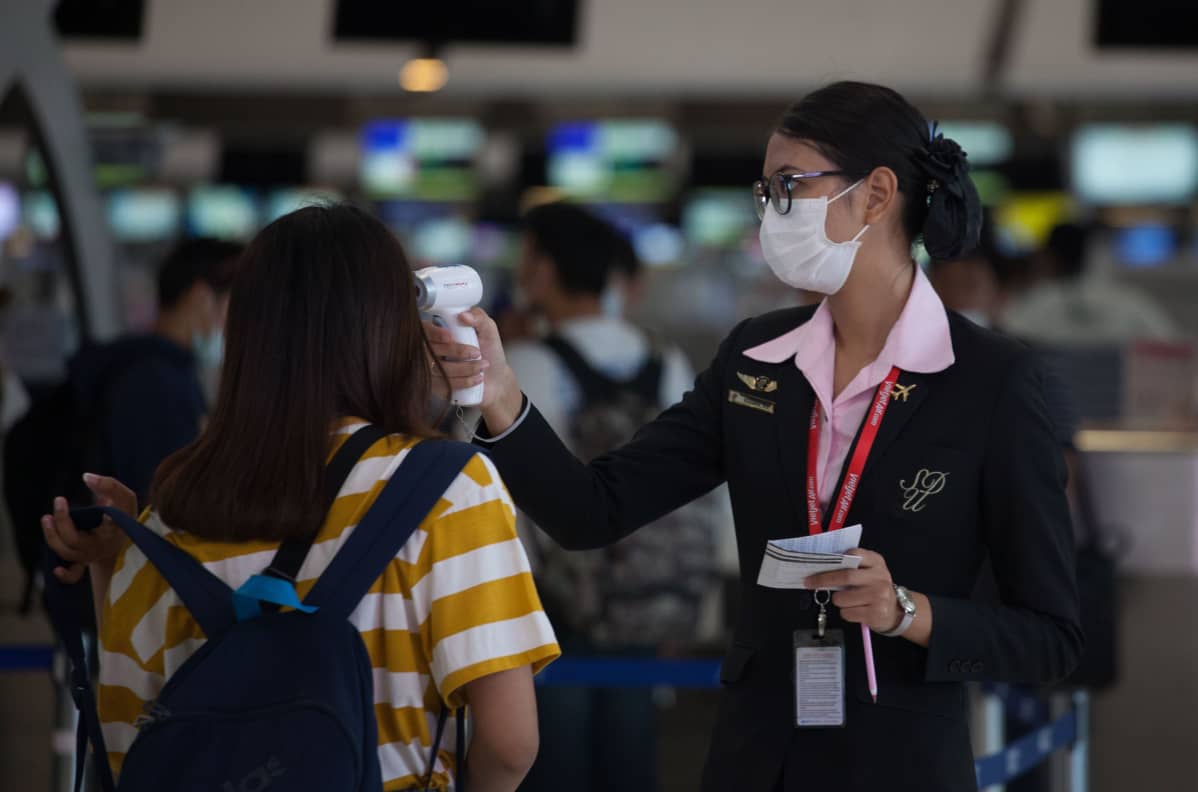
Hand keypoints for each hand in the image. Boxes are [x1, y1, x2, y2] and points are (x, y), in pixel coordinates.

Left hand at [41, 474, 135, 583]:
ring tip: (47, 518)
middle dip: (63, 522)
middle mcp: (101, 544)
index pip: (112, 523)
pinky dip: (66, 575)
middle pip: (75, 539)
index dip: (108, 520)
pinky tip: (56, 569)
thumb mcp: (125, 498)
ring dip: (53, 537)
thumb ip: (110, 485)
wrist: (124, 541)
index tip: (104, 510)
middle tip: (59, 500)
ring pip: (67, 552)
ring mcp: (91, 555)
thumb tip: (86, 477)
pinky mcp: (83, 562)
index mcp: (115, 528)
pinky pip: (75, 575)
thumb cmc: (123, 515)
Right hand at [425, 308, 522, 429]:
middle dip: (457, 352)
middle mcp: (432, 349)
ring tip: (482, 366)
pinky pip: (443, 385)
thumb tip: (463, 315)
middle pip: (431, 350)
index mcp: (440, 331)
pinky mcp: (436, 386)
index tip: (450, 337)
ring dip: (465, 368)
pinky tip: (477, 378)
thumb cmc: (490, 352)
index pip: (426, 330)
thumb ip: (479, 317)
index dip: (435, 333)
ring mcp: (431, 369)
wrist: (495, 379)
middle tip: (478, 353)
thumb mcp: (489, 331)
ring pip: (439, 369)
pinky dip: (464, 382)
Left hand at [804, 549, 900, 633]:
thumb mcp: (870, 571)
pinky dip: (845, 612)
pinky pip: (847, 613)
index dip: (834, 559)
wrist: (897, 611)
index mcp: (877, 562)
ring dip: (837, 600)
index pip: (854, 554)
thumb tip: (822, 565)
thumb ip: (852, 565)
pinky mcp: (875, 614)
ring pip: (842, 598)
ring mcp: (879, 597)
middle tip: (809, 582)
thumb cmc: (875, 588)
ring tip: (847, 600)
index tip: (817, 563)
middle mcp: (880, 578)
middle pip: (845, 576)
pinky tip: (855, 610)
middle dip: (823, 579)